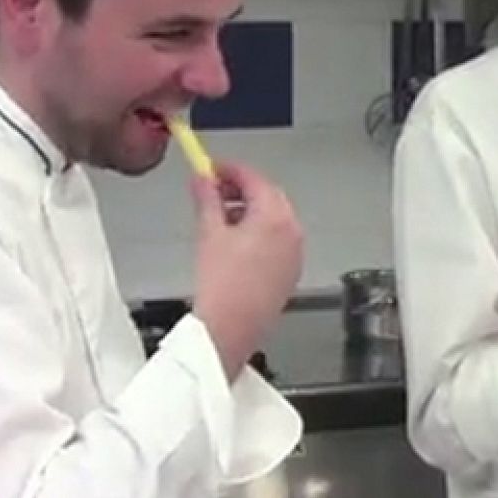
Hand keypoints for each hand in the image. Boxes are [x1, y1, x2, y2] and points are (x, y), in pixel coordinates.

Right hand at [191, 162, 304, 380]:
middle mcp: (292, 232)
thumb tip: (202, 180)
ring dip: (250, 211)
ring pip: (274, 219)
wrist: (229, 329)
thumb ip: (207, 199)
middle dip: (241, 190)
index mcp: (275, 217)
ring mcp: (294, 253)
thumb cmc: (221, 286)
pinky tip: (236, 243)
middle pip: (268, 196)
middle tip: (214, 191)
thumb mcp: (209, 232)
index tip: (213, 169)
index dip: (231, 170)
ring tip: (220, 218)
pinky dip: (260, 233)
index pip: (255, 179)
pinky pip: (278, 241)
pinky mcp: (290, 271)